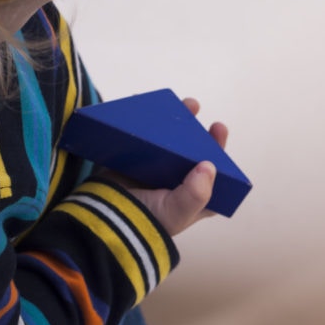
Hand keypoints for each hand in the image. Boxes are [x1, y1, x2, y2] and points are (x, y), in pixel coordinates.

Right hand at [119, 97, 229, 237]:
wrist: (107, 219)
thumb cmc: (148, 220)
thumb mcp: (177, 212)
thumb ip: (195, 194)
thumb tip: (209, 165)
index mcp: (195, 195)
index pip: (214, 171)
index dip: (218, 149)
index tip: (217, 128)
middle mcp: (179, 180)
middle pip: (192, 149)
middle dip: (195, 127)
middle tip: (192, 106)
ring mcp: (158, 168)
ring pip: (171, 140)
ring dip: (174, 120)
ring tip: (175, 103)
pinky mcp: (137, 158)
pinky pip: (146, 136)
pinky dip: (147, 122)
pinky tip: (146, 106)